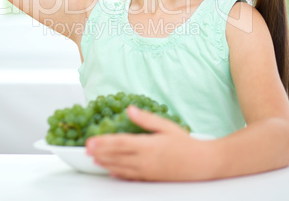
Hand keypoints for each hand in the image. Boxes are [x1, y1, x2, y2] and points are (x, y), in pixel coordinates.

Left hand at [86, 105, 212, 180]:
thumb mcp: (167, 126)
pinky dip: (118, 174)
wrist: (202, 164)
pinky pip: (130, 177)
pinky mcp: (150, 178)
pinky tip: (111, 171)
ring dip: (105, 163)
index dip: (104, 142)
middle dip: (100, 152)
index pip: (120, 143)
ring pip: (121, 167)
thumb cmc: (186, 144)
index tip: (91, 140)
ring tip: (93, 158)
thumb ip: (146, 119)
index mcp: (148, 145)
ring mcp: (146, 171)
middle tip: (85, 149)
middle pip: (117, 156)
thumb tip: (130, 109)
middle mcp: (144, 160)